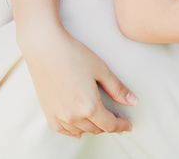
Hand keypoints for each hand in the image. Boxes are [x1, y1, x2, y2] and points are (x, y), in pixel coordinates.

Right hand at [20, 24, 137, 138]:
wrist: (45, 48)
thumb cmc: (73, 55)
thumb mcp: (101, 70)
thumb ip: (117, 88)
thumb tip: (133, 102)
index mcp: (89, 106)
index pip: (110, 125)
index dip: (121, 126)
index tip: (127, 125)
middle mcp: (74, 116)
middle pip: (97, 129)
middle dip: (108, 125)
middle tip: (116, 119)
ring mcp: (59, 116)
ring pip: (81, 131)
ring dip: (92, 127)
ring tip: (99, 119)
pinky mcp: (48, 113)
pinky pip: (64, 130)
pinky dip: (74, 130)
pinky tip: (79, 127)